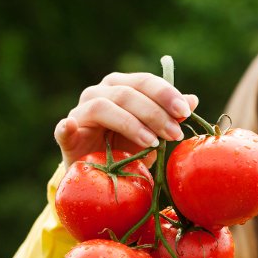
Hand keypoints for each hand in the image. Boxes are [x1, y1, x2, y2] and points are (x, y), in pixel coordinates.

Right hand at [54, 72, 198, 166]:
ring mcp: (80, 112)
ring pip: (103, 107)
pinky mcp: (66, 135)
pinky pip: (64, 128)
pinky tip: (73, 127)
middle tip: (175, 134)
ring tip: (153, 143)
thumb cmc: (129, 149)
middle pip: (127, 94)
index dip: (165, 94)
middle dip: (155, 114)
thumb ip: (170, 116)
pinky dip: (67, 127)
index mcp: (122, 87)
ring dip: (131, 124)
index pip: (145, 81)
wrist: (101, 175)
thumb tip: (193, 100)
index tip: (184, 112)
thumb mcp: (154, 133)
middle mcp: (100, 93)